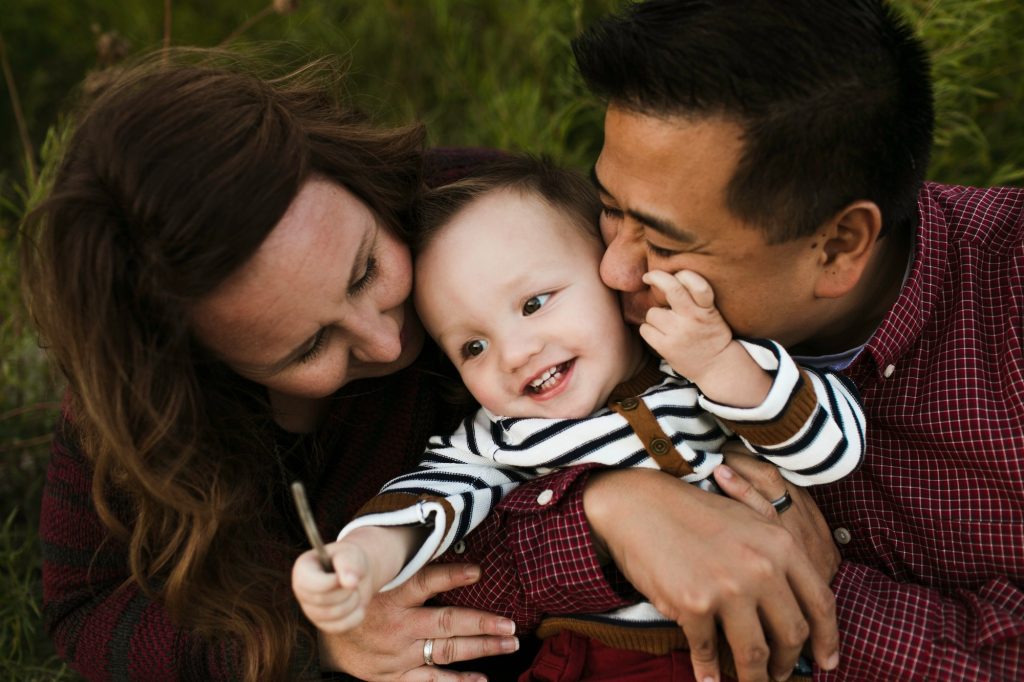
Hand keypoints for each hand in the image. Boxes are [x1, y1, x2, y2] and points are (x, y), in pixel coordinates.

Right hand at [292, 541, 374, 632]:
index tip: (346, 577)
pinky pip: (339, 628)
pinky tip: (358, 606)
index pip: (312, 584)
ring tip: (355, 592)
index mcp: (303, 570)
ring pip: (332, 615)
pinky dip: (355, 617)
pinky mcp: (323, 624)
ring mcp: (311, 611)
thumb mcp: (350, 554)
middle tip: (354, 582)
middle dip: (346, 592)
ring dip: (353, 603)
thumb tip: (350, 583)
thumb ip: (349, 564)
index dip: (333, 583)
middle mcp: (302, 592)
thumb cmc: (350, 561)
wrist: (356, 575)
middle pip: (323, 600)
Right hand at [318, 562, 519, 680]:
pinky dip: (457, 681)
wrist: (329, 638)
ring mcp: (398, 655)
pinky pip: (431, 681)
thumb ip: (403, 560)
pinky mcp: (396, 676)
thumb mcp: (373, 574)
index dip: (451, 576)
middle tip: (511, 624)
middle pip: (446, 624)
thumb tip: (432, 528)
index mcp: (392, 597)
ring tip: (509, 642)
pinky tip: (481, 679)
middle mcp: (397, 627)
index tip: (478, 571)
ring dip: (481, 648)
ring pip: (446, 652)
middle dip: (482, 624)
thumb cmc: (362, 598)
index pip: (425, 583)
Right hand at [585, 467, 838, 681]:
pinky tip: (710, 681)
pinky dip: (709, 674)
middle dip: (787, 663)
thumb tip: (798, 601)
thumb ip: (778, 553)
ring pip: (755, 654)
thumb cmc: (692, 511)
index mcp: (780, 546)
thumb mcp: (747, 518)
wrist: (639, 504)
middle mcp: (761, 568)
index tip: (827, 663)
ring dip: (754, 679)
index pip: (820, 602)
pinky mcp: (695, 604)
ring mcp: (729, 588)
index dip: (828, 639)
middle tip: (778, 674)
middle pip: (791, 634)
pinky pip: (708, 652)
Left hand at [640, 270, 733, 382]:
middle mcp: (693, 319)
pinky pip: (645, 329)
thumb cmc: (711, 335)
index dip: (685, 274)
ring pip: (653, 312)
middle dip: (656, 277)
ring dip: (655, 316)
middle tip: (648, 276)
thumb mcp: (712, 314)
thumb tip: (668, 278)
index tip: (675, 272)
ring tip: (665, 325)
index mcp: (707, 309)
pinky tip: (659, 334)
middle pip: (672, 289)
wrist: (717, 367)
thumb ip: (696, 299)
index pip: (698, 285)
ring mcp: (679, 333)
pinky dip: (649, 330)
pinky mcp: (666, 347)